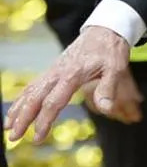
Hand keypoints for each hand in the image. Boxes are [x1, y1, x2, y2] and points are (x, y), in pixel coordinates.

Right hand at [4, 26, 130, 141]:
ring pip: (31, 91)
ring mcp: (54, 70)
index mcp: (73, 74)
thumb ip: (108, 88)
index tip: (38, 138)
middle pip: (35, 98)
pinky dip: (22, 97)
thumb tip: (106, 108)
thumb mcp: (116, 67)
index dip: (44, 121)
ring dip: (18, 109)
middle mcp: (58, 72)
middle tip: (13, 138)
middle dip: (23, 118)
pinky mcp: (53, 68)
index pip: (53, 102)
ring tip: (7, 127)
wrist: (105, 29)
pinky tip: (16, 108)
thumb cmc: (111, 50)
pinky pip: (34, 84)